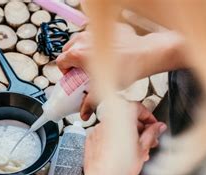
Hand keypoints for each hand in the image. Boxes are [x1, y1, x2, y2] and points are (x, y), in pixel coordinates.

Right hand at [57, 26, 185, 120]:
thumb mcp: (103, 89)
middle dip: (72, 62)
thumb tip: (84, 113)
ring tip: (93, 63)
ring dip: (82, 52)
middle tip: (82, 72)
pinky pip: (95, 36)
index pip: (61, 62)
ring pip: (80, 41)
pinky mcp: (105, 29)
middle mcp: (83, 40)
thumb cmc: (126, 68)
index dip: (65, 72)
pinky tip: (107, 54)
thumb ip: (89, 103)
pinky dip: (97, 44)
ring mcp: (95, 32)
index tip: (73, 77)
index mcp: (78, 54)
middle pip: (68, 50)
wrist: (144, 54)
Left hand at [83, 102, 166, 174]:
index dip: (149, 117)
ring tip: (137, 151)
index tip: (154, 126)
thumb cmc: (121, 167)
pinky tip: (122, 153)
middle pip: (127, 118)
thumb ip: (152, 133)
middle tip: (149, 141)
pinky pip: (106, 135)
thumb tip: (158, 127)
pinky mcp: (91, 138)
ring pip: (117, 127)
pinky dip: (115, 140)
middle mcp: (108, 119)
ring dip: (128, 135)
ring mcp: (98, 128)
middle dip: (140, 129)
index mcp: (122, 116)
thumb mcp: (143, 147)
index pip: (138, 108)